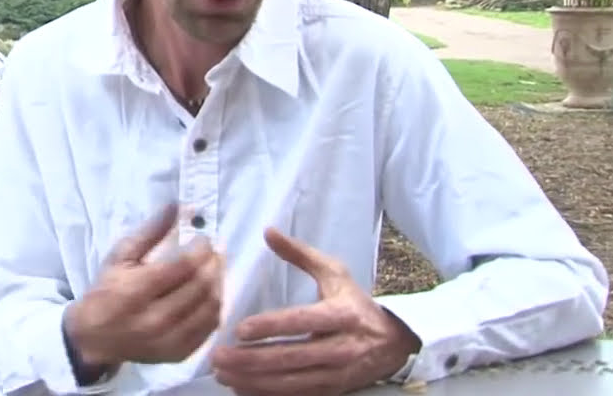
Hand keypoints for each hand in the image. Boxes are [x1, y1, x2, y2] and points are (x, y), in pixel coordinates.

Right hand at [65, 203, 224, 371]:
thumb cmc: (106, 290)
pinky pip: (210, 328)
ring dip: (219, 283)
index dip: (201, 249)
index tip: (203, 239)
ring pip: (211, 307)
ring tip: (215, 269)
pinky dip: (216, 306)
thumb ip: (150, 231)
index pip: (183, 267)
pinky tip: (210, 293)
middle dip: (214, 263)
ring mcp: (169, 340)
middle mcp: (155, 319)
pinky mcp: (178, 354)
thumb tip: (177, 206)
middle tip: (215, 251)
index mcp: (136, 291)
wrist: (94, 338)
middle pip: (201, 286)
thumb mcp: (120, 256)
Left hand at [210, 227, 420, 395]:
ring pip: (291, 382)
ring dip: (253, 380)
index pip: (302, 321)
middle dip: (252, 360)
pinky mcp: (333, 391)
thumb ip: (299, 254)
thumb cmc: (355, 303)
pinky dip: (267, 394)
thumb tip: (268, 232)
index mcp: (342, 314)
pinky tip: (242, 388)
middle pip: (292, 357)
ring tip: (222, 373)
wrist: (394, 343)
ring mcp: (337, 374)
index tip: (240, 329)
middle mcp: (341, 347)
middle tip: (218, 356)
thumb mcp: (334, 274)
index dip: (271, 326)